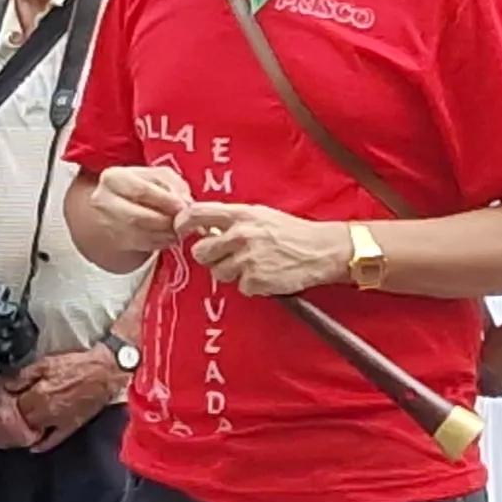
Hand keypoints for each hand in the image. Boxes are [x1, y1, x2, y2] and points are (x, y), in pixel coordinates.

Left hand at [4, 346, 126, 447]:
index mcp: (38, 394)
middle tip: (12, 412)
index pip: (15, 404)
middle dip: (17, 416)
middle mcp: (46, 411)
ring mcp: (58, 422)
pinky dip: (42, 445)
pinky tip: (33, 447)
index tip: (6, 400)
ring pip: (35, 431)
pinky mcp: (70, 427)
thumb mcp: (47, 362)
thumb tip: (9, 386)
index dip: (10, 401)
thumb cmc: (77, 365)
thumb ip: (25, 375)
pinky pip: (53, 440)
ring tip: (20, 426)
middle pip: (23, 419)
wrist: (104, 372)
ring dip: (26, 429)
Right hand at [87, 166, 191, 259]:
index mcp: (114, 178)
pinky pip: (142, 245)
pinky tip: (170, 236)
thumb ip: (174, 185)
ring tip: (179, 229)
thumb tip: (185, 203)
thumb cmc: (144, 185)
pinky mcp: (117, 240)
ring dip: (165, 234)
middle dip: (165, 221)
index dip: (164, 200)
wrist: (120, 204)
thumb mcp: (158, 176)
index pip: (140, 191)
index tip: (182, 206)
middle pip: (138, 217)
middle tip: (183, 222)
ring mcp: (108, 223)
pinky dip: (161, 242)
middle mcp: (104, 201)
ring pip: (140, 235)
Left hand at [179, 203, 352, 296]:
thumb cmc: (292, 232)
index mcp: (241, 215)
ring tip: (252, 264)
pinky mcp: (255, 281)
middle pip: (201, 252)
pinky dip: (250, 285)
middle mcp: (240, 236)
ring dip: (231, 272)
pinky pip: (240, 287)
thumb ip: (233, 220)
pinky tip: (265, 274)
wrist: (321, 250)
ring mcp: (247, 259)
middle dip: (209, 256)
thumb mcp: (261, 215)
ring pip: (218, 272)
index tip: (180, 229)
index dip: (182, 223)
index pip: (197, 214)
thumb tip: (205, 227)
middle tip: (225, 255)